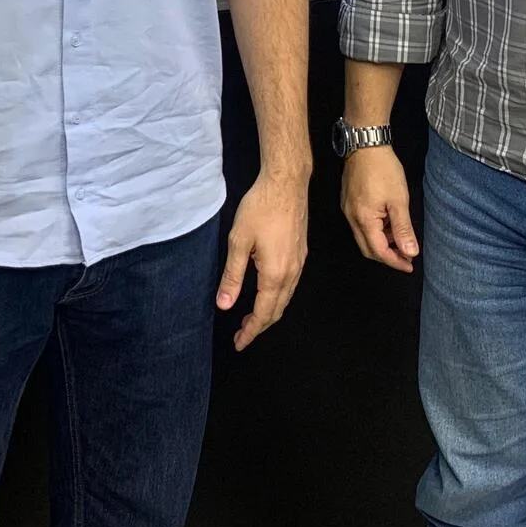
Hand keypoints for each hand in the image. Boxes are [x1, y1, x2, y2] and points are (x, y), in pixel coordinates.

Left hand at [218, 171, 308, 350]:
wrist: (286, 184)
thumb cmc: (260, 207)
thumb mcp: (238, 241)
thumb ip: (232, 276)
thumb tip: (224, 305)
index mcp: (275, 273)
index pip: (264, 313)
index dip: (251, 331)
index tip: (239, 343)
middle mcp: (291, 273)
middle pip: (277, 310)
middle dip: (260, 326)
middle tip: (241, 335)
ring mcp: (299, 263)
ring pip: (285, 299)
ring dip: (269, 313)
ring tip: (250, 319)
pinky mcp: (300, 254)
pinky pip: (290, 286)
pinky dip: (277, 298)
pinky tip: (265, 294)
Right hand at [341, 145, 417, 272]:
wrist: (365, 143)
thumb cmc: (383, 169)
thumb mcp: (399, 200)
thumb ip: (403, 229)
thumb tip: (410, 252)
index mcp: (364, 220)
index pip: (378, 251)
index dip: (395, 261)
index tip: (410, 265)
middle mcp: (351, 218)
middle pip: (367, 248)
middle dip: (387, 256)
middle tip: (406, 257)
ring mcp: (347, 209)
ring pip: (364, 237)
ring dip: (382, 242)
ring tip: (400, 237)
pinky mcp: (348, 201)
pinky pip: (360, 224)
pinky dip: (375, 230)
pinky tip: (388, 223)